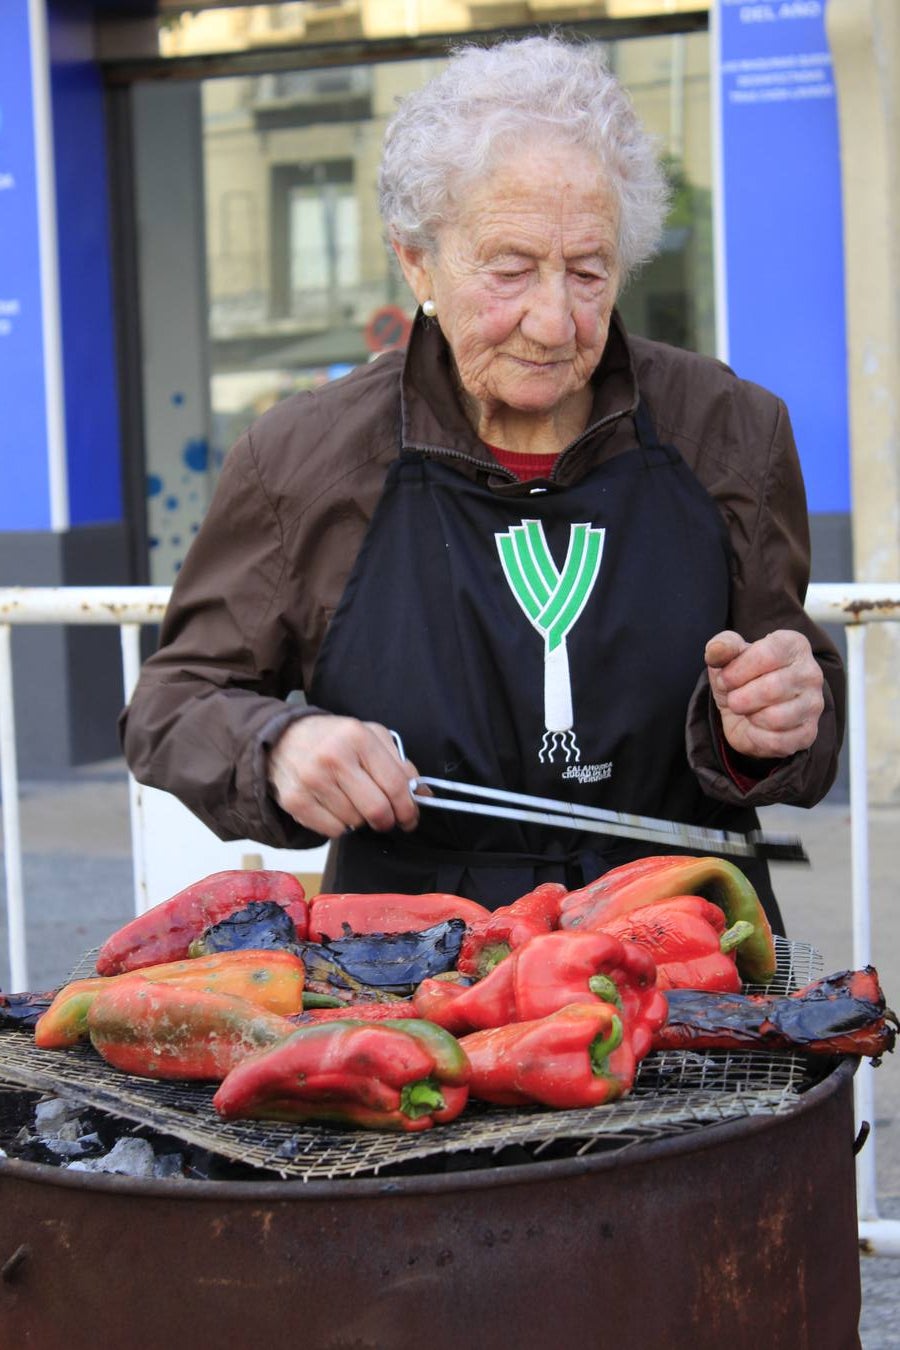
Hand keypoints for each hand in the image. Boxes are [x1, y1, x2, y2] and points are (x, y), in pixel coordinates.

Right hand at [268, 715, 420, 837]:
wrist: (283, 738)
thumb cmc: (335, 739)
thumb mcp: (371, 737)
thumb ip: (400, 764)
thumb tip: (424, 795)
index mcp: (358, 737)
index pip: (395, 784)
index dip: (408, 808)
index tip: (410, 817)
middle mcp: (333, 757)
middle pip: (377, 809)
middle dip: (388, 820)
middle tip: (387, 818)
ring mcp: (311, 780)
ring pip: (355, 823)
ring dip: (361, 819)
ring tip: (352, 801)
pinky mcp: (295, 800)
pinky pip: (333, 831)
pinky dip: (340, 825)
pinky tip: (334, 806)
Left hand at [704, 629, 824, 759]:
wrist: (745, 711)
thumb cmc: (740, 677)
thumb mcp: (726, 658)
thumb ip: (722, 647)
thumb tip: (716, 649)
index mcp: (794, 645)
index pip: (767, 655)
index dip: (737, 670)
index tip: (724, 679)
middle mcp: (811, 673)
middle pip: (771, 689)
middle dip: (740, 698)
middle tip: (733, 698)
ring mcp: (813, 704)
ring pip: (776, 718)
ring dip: (750, 717)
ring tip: (748, 710)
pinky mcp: (808, 733)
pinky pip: (777, 740)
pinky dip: (756, 736)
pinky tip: (756, 726)